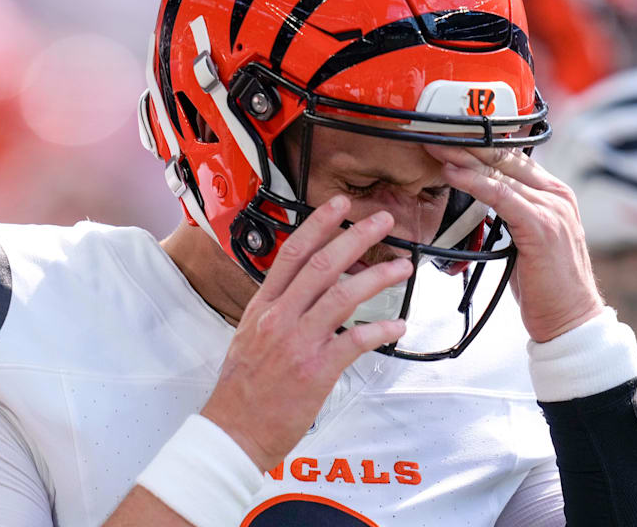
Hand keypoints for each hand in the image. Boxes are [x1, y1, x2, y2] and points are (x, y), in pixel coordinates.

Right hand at [200, 195, 411, 471]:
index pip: (292, 254)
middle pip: (323, 265)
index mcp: (262, 307)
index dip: (318, 225)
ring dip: (378, 278)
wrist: (234, 431)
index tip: (340, 205)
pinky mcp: (316, 369)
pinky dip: (380, 330)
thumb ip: (276, 310)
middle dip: (357, 238)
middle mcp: (279, 317)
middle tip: (383, 221)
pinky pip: (355, 340)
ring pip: (343, 295)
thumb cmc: (242, 389)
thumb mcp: (249, 337)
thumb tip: (303, 291)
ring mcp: (297, 342)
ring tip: (402, 267)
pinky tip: (398, 326)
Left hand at [424, 145, 603, 342]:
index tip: (449, 136)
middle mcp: (557, 195)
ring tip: (436, 147)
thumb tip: (484, 199)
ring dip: (464, 158)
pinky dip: (475, 183)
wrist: (570, 319)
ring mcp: (552, 209)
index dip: (479, 145)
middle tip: (435, 132)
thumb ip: (513, 213)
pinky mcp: (542, 226)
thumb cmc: (545, 285)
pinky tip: (453, 174)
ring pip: (501, 174)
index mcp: (554, 194)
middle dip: (467, 144)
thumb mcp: (528, 239)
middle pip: (505, 159)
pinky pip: (502, 196)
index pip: (512, 158)